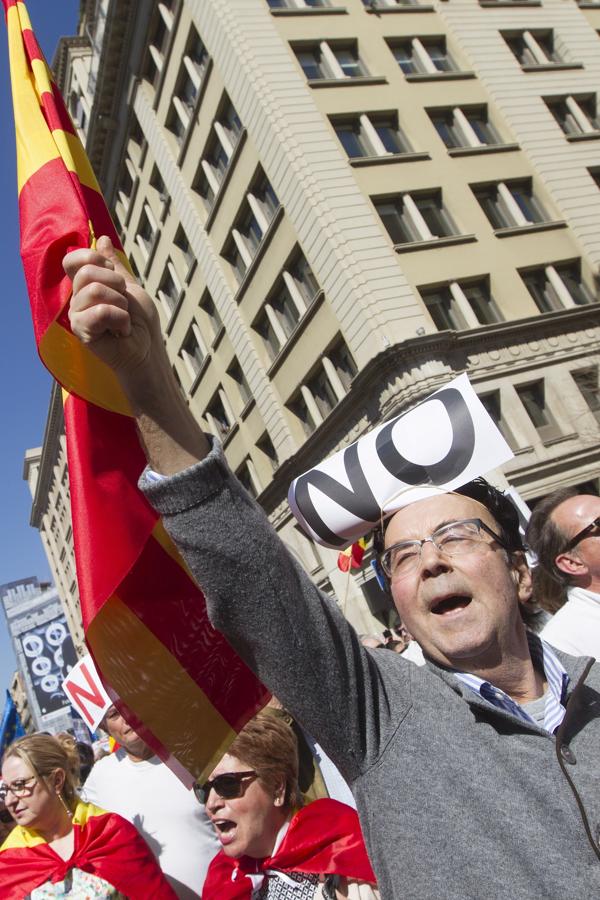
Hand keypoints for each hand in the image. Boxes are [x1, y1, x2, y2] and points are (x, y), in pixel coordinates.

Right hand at [64, 236, 209, 470]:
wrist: (148, 351)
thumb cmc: (141, 324)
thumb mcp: (131, 287)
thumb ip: (115, 265)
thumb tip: (102, 238)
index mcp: (86, 286)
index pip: (72, 259)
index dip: (93, 258)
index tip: (113, 273)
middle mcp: (76, 299)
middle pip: (86, 272)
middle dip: (116, 283)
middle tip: (124, 303)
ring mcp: (77, 316)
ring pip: (94, 289)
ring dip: (120, 303)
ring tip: (124, 320)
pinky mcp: (81, 332)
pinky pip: (100, 311)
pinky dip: (120, 319)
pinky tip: (121, 331)